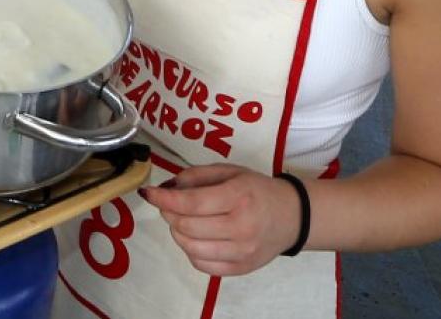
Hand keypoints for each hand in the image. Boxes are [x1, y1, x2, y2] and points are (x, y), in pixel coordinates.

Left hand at [142, 165, 304, 277]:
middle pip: (186, 227)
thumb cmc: (257, 190)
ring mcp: (242, 252)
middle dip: (168, 214)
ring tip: (182, 221)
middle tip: (169, 205)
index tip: (148, 193)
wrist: (292, 216)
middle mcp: (241, 228)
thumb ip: (195, 176)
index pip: (190, 203)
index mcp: (238, 197)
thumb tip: (167, 187)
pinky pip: (202, 265)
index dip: (163, 199)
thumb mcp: (229, 171)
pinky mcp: (242, 269)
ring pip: (190, 248)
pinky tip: (195, 238)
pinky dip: (190, 251)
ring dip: (177, 233)